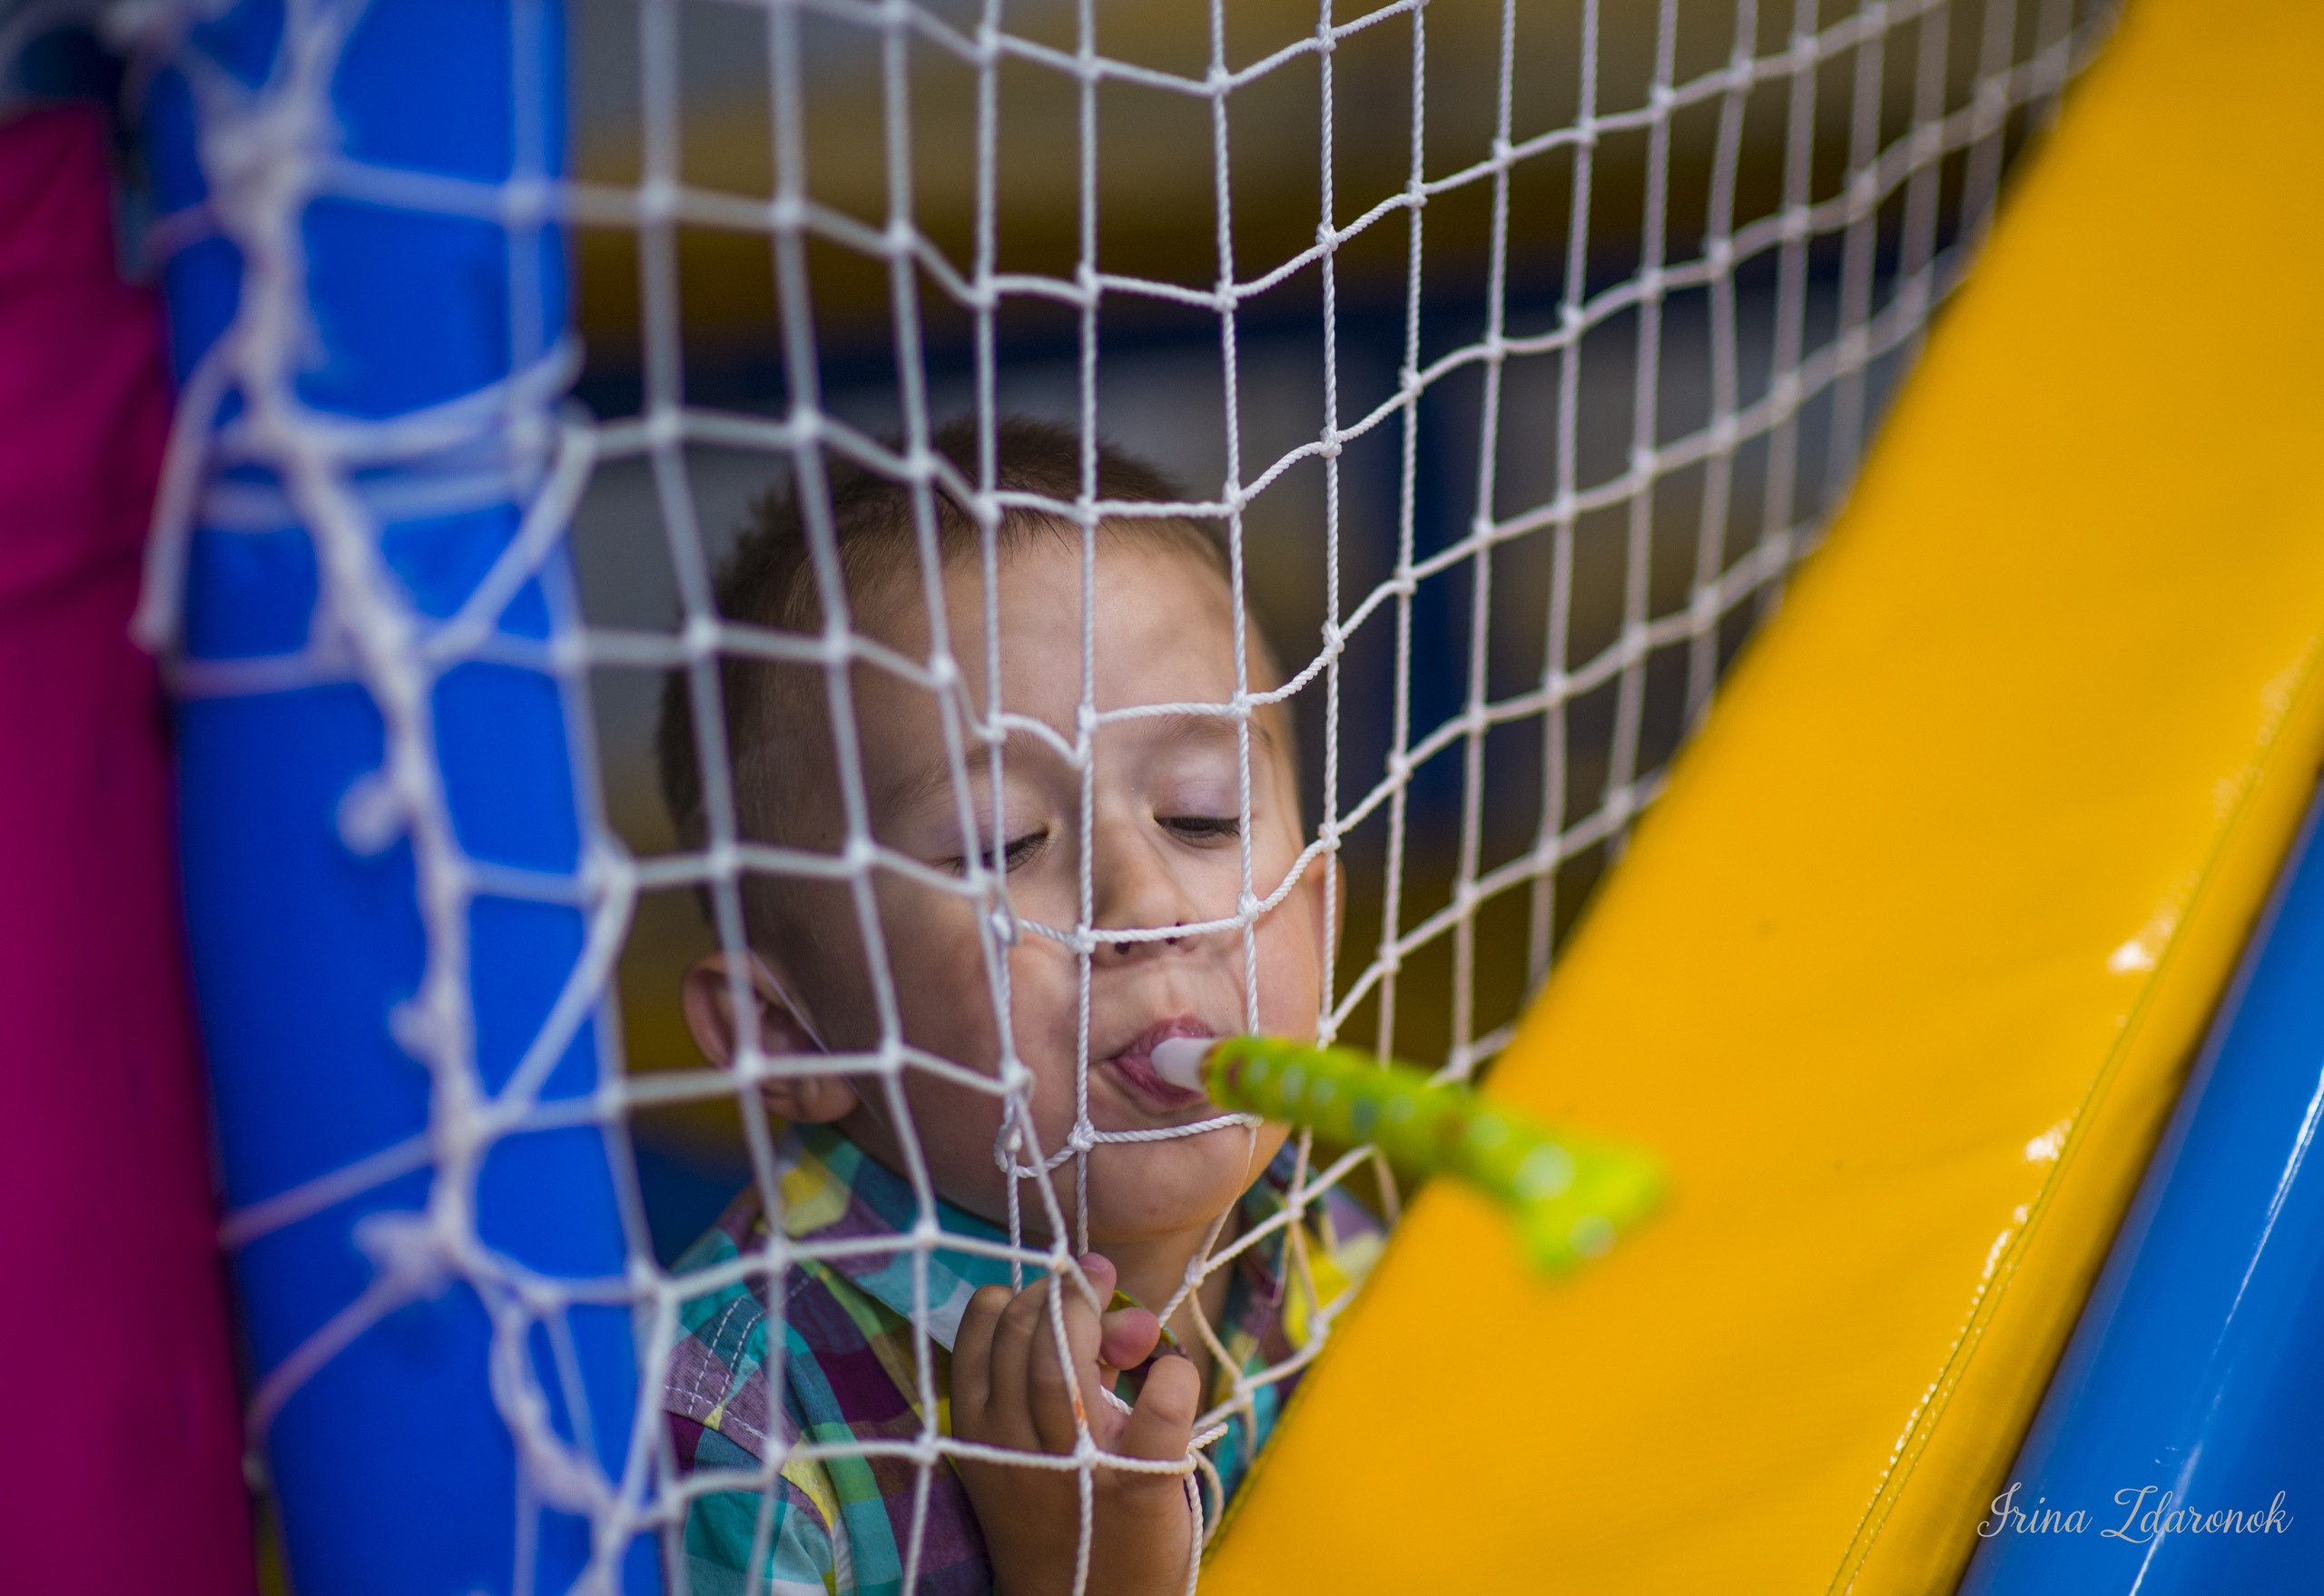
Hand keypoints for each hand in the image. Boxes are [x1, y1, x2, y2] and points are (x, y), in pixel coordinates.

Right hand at [951, 1253, 1202, 1595]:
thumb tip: (1131, 1315)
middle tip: (1100, 1278)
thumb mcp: (1036, 1444)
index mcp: (982, 1431)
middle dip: (1064, 1290)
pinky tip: (1175, 1373)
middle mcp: (1016, 1446)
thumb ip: (1069, 1370)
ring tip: (1135, 1319)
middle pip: (1023, 1336)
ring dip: (1101, 1315)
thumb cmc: (1065, 1509)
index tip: (1057, 1285)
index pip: (981, 1330)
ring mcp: (1075, 1467)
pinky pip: (1158, 1412)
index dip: (1021, 1291)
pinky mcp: (1139, 1489)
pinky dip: (1173, 1377)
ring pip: (1060, 1365)